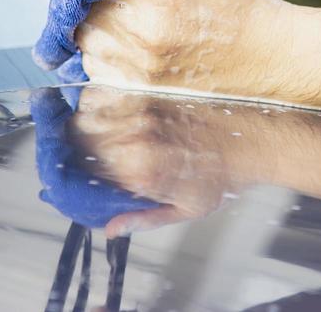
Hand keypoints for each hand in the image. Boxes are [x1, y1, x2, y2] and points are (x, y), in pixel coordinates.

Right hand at [68, 87, 267, 234]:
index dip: (70, 174)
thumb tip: (110, 229)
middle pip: (78, 137)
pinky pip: (110, 91)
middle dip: (73, 146)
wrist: (252, 138)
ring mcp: (141, 110)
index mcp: (139, 172)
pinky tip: (111, 110)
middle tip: (81, 153)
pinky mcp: (150, 92)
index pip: (82, 172)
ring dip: (85, 121)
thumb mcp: (185, 209)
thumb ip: (143, 219)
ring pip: (88, 110)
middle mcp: (135, 138)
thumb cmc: (221, 176)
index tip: (68, 177)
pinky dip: (102, 100)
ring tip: (95, 131)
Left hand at [75, 0, 294, 96]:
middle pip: (89, 9)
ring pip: (88, 40)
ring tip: (120, 10)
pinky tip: (123, 38)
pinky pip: (98, 68)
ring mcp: (140, 70)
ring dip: (95, 23)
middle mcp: (144, 39)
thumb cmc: (245, 4)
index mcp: (159, 1)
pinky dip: (101, 51)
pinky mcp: (141, 89)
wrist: (269, 56)